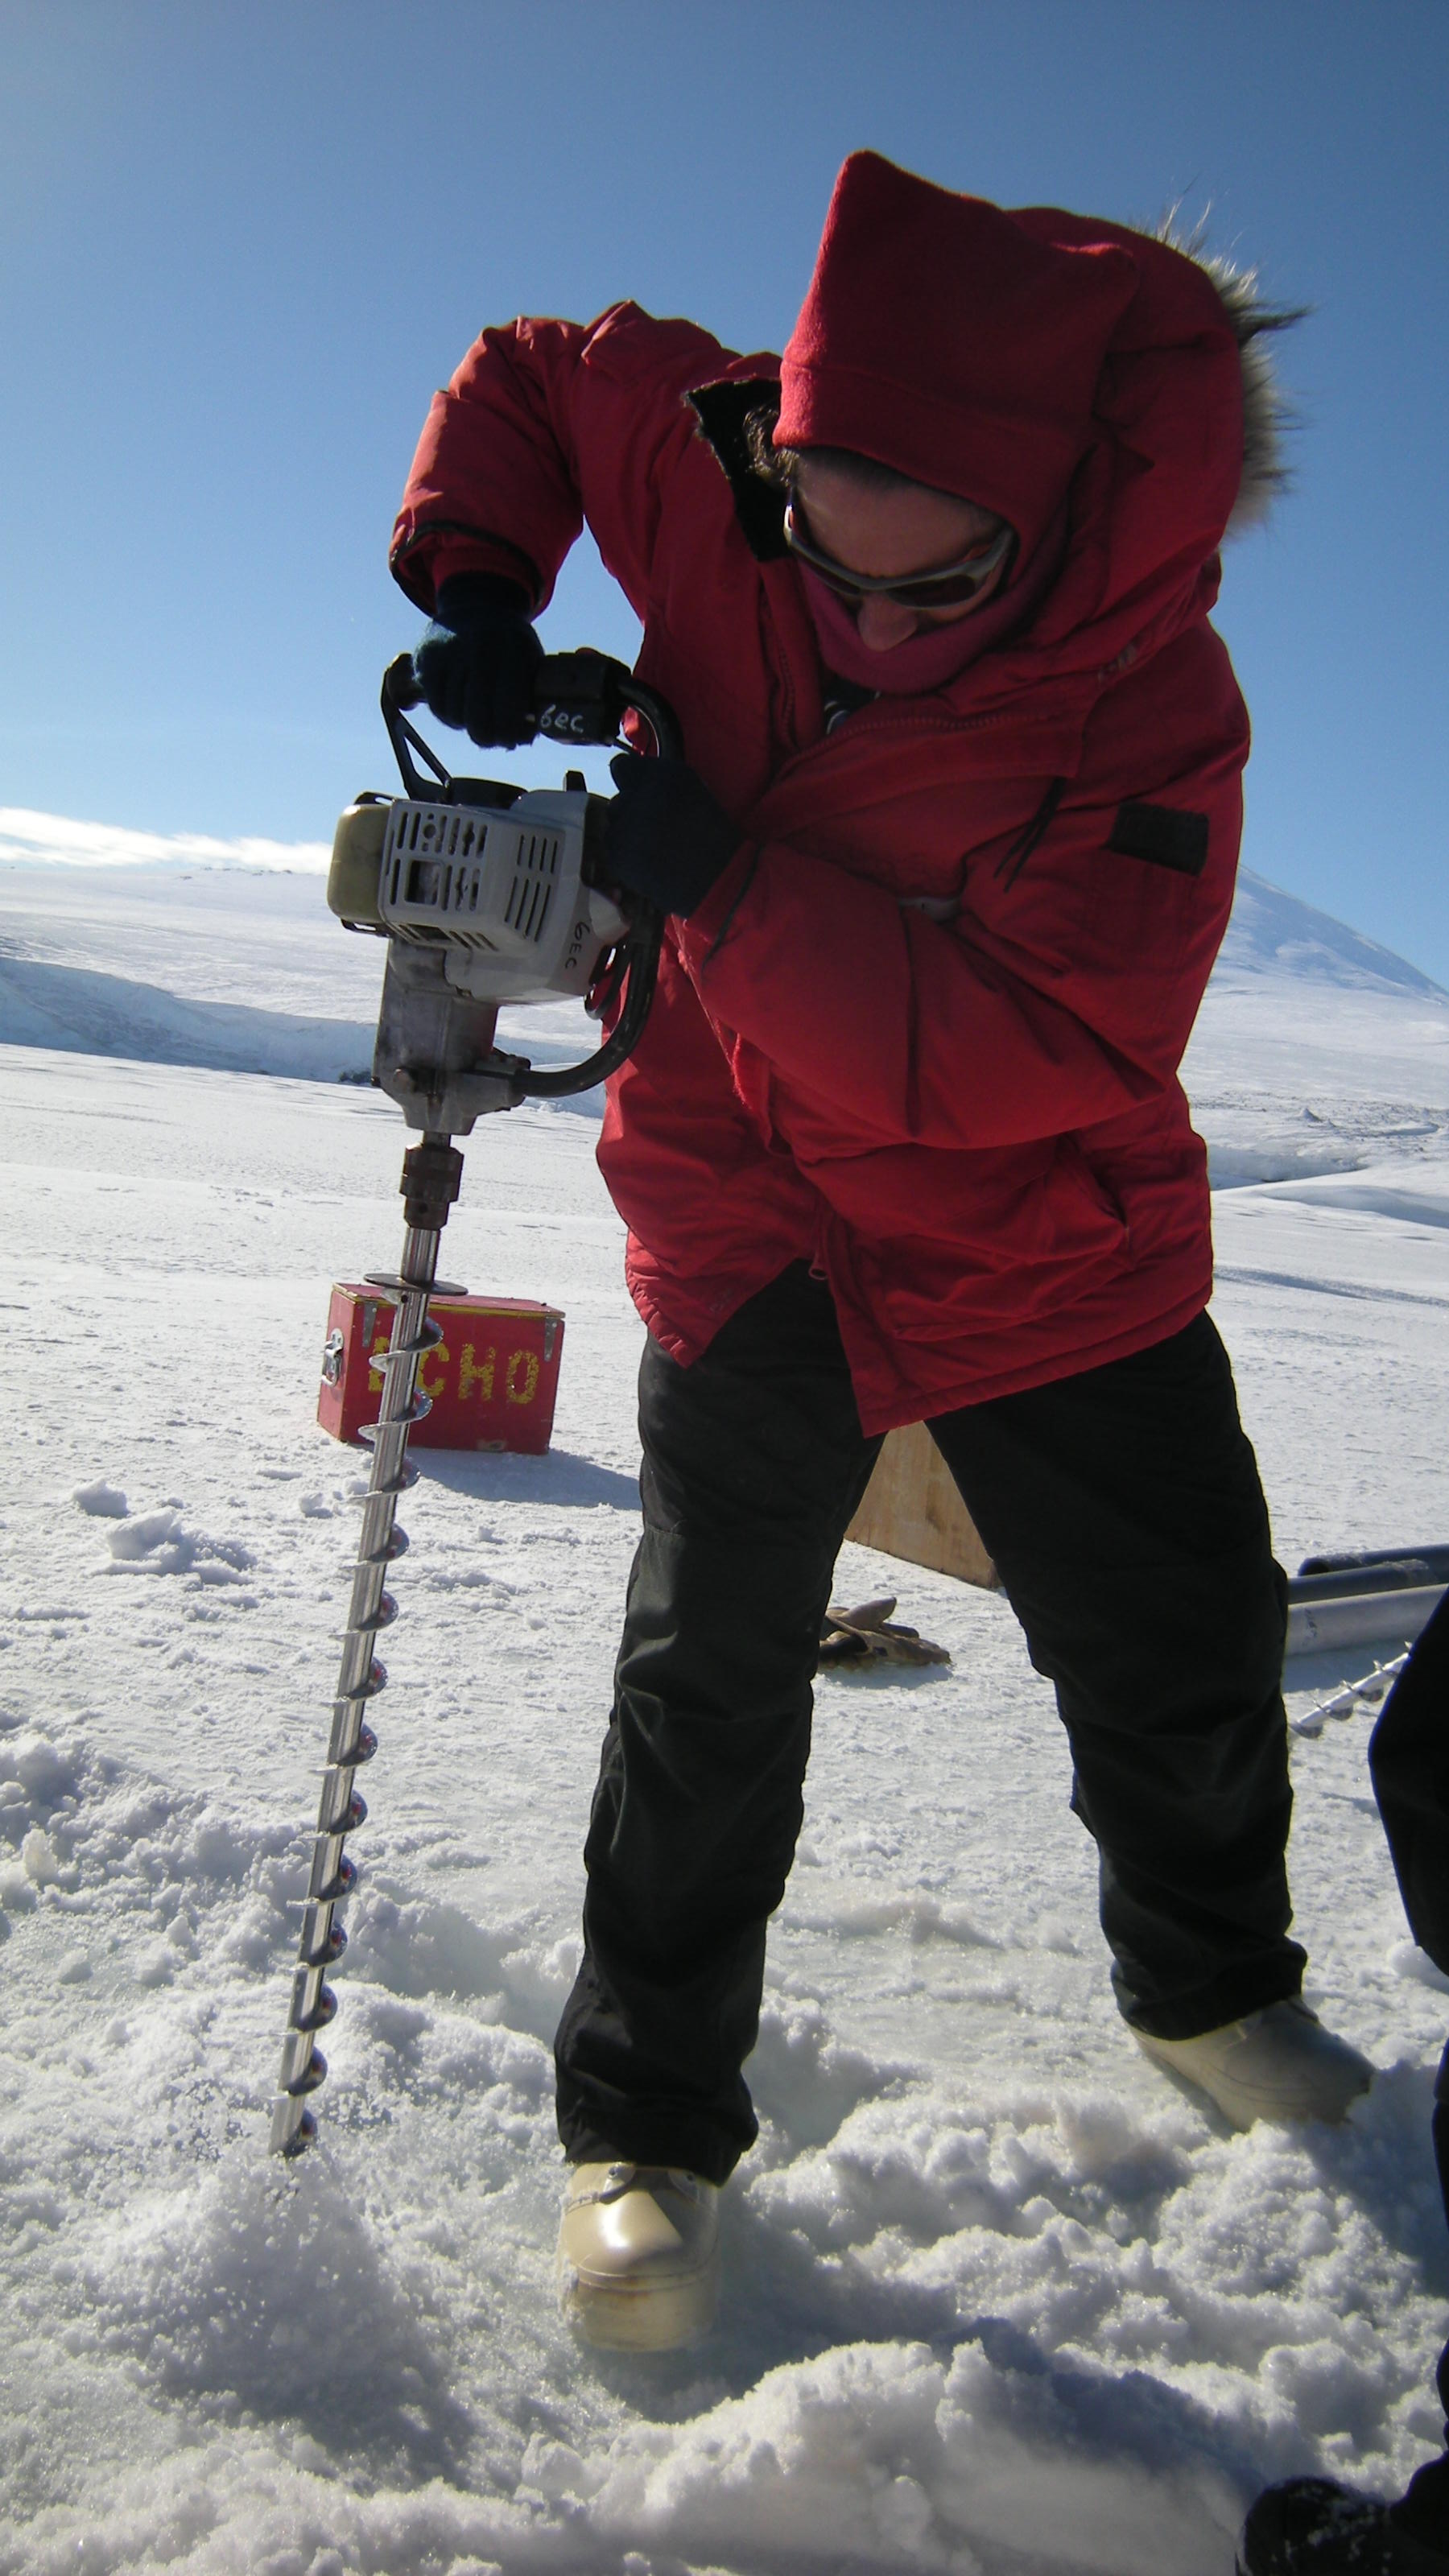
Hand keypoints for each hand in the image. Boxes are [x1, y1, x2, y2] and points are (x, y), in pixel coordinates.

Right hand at [411, 572, 543, 747]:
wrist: (476, 603)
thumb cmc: (510, 643)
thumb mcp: (531, 658)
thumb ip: (532, 697)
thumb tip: (523, 738)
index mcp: (511, 648)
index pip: (508, 705)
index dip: (509, 732)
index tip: (510, 739)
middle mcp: (477, 648)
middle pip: (477, 716)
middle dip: (486, 736)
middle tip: (490, 739)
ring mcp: (449, 652)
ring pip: (454, 714)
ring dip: (466, 724)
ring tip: (475, 715)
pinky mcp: (427, 658)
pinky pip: (436, 705)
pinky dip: (448, 714)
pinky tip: (459, 707)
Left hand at [604, 752, 739, 918]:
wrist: (717, 878)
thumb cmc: (711, 833)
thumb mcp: (692, 788)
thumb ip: (659, 777)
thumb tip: (633, 778)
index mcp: (662, 775)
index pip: (621, 766)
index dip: (630, 781)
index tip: (641, 793)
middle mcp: (639, 796)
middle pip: (618, 799)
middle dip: (632, 810)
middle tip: (657, 826)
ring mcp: (625, 828)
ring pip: (614, 825)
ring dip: (628, 833)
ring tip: (656, 846)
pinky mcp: (618, 855)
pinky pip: (613, 849)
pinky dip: (627, 855)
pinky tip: (651, 861)